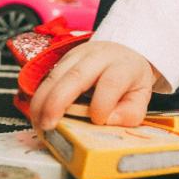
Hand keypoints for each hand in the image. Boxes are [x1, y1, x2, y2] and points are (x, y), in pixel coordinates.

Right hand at [28, 40, 156, 130]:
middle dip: (58, 102)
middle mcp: (98, 56)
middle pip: (76, 75)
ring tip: (39, 124)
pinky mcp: (62, 60)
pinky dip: (40, 98)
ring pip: (55, 75)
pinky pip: (47, 78)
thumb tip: (108, 121)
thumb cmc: (129, 79)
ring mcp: (77, 55)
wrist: (123, 53)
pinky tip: (38, 115)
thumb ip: (131, 112)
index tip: (97, 121)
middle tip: (48, 126)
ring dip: (42, 102)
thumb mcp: (141, 95)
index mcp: (122, 65)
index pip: (112, 82)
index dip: (102, 104)